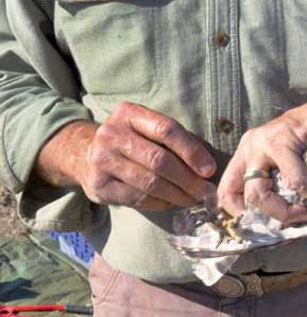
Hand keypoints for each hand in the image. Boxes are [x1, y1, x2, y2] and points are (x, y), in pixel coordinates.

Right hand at [78, 102, 216, 210]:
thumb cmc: (131, 140)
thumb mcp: (147, 128)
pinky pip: (138, 198)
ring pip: (149, 183)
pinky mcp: (98, 185)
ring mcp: (102, 160)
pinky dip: (160, 203)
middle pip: (159, 160)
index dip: (191, 151)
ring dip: (177, 195)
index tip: (210, 169)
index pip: (166, 130)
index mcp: (128, 113)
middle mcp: (111, 134)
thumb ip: (174, 140)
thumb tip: (207, 168)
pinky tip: (171, 203)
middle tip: (205, 191)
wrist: (86, 153)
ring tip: (192, 199)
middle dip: (188, 179)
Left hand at [217, 79, 306, 224]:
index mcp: (247, 155)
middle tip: (295, 220)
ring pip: (257, 193)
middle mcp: (249, 147)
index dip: (241, 217)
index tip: (268, 227)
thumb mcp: (295, 166)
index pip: (226, 193)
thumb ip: (284, 188)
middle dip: (268, 218)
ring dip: (285, 211)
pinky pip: (290, 179)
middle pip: (239, 197)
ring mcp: (262, 141)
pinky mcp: (282, 138)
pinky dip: (306, 191)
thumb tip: (281, 229)